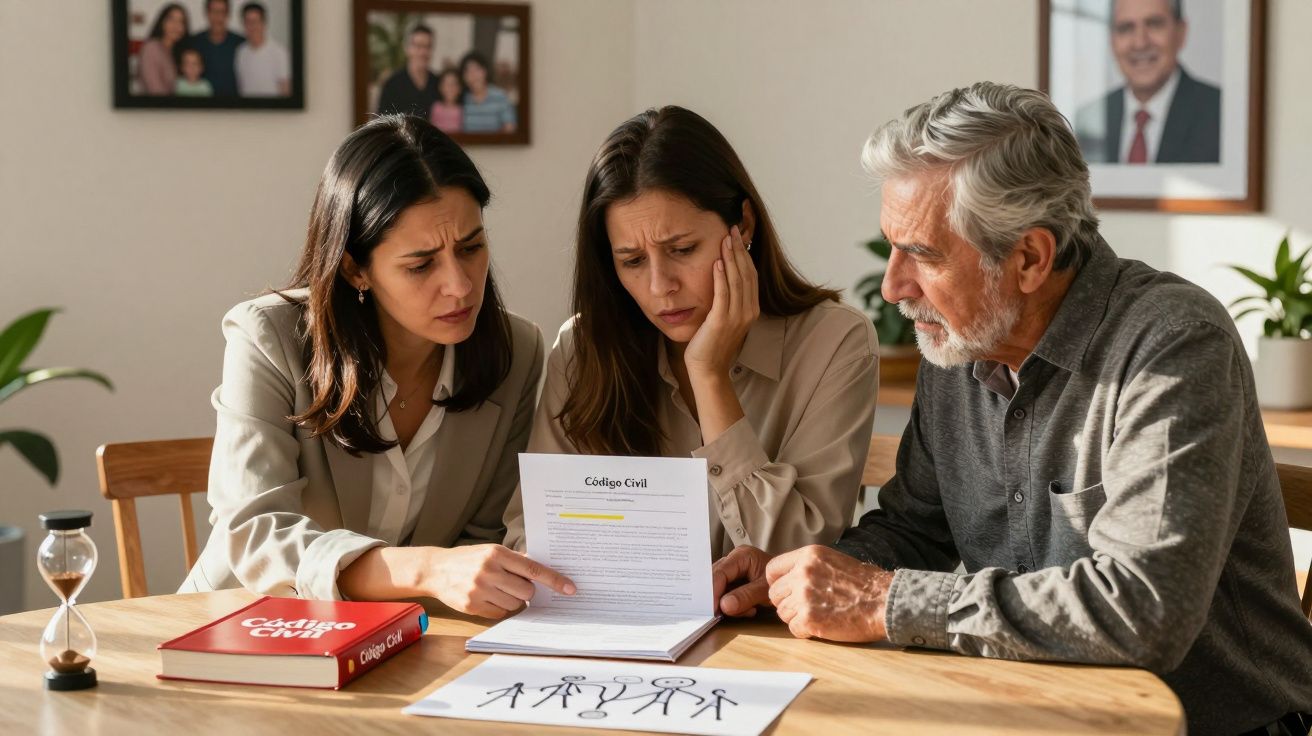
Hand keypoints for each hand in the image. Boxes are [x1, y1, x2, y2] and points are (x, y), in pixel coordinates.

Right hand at [424, 544, 574, 618]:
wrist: (436, 569)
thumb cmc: (469, 559)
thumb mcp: (491, 551)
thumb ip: (515, 560)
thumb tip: (542, 568)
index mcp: (497, 554)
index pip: (533, 569)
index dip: (554, 580)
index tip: (570, 588)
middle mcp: (489, 571)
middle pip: (527, 591)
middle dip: (526, 591)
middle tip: (515, 585)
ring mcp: (479, 590)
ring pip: (515, 604)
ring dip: (513, 600)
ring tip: (497, 590)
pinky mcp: (472, 606)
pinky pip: (500, 614)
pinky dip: (500, 608)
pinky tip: (488, 598)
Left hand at [683, 225, 759, 380]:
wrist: (708, 369)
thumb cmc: (712, 344)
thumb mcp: (724, 319)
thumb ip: (728, 301)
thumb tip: (722, 279)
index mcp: (751, 309)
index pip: (751, 275)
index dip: (745, 254)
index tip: (737, 237)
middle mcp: (748, 311)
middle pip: (746, 273)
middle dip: (739, 250)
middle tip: (732, 229)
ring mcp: (737, 316)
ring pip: (737, 280)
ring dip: (731, 258)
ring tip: (725, 239)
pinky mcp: (722, 321)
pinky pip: (724, 294)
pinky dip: (721, 277)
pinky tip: (718, 262)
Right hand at [712, 545, 774, 615]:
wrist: (789, 584)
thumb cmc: (781, 581)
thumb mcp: (765, 590)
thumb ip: (745, 596)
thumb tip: (723, 606)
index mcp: (741, 555)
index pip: (720, 572)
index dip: (713, 590)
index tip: (711, 609)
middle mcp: (733, 560)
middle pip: (716, 579)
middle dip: (719, 599)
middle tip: (722, 614)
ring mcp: (732, 570)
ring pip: (719, 589)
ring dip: (728, 604)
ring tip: (748, 610)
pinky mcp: (732, 581)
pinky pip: (724, 595)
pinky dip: (733, 606)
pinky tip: (748, 609)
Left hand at [766, 545, 892, 641]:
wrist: (885, 601)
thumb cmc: (866, 584)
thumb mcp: (834, 560)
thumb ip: (810, 567)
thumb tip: (791, 577)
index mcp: (808, 555)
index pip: (772, 570)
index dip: (778, 583)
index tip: (787, 591)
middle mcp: (802, 572)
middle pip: (774, 594)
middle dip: (787, 603)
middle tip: (807, 607)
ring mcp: (804, 596)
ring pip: (782, 613)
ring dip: (796, 618)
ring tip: (819, 616)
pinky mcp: (809, 618)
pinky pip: (793, 629)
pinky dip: (805, 631)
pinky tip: (823, 626)